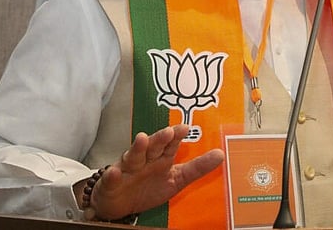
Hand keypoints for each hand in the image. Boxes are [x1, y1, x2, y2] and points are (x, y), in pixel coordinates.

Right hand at [88, 124, 224, 219]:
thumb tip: (221, 154)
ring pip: (132, 157)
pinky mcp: (111, 183)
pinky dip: (112, 175)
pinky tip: (115, 172)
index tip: (185, 128)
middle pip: (152, 147)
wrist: (121, 204)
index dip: (176, 136)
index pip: (170, 144)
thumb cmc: (149, 187)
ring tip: (142, 139)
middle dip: (159, 138)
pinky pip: (111, 179)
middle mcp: (144, 159)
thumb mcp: (177, 179)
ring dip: (137, 148)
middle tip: (168, 132)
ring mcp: (127, 170)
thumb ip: (197, 167)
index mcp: (161, 158)